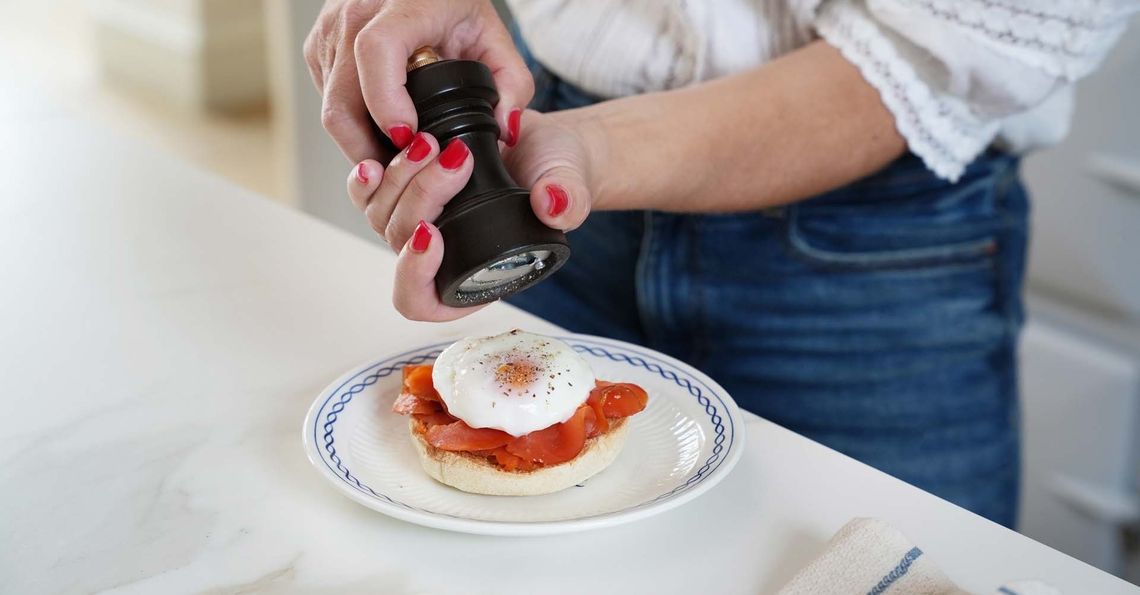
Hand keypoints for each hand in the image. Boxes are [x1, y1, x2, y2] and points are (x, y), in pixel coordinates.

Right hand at [304, 0, 533, 162]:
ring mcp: (329, 34)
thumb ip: (513, 83)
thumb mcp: (493, 36)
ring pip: (331, 108)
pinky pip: (328, 100)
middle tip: (406, 170)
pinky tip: (381, 132)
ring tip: (396, 157)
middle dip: (370, 149)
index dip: (386, 102)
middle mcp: (353, 17)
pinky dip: (353, 126)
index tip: (408, 136)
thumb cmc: (452, 3)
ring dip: (359, 143)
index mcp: (401, 7)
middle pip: (342, 102)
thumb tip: (505, 130)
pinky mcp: (318, 50)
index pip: (376, 52)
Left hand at [345, 109, 597, 320]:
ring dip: (400, 179)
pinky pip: (369, 194)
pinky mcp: (402, 193)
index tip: (435, 233)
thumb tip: (552, 204)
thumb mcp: (571, 186)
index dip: (416, 275)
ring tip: (433, 142)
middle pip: (399, 244)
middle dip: (420, 199)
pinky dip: (369, 178)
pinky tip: (380, 156)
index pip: (423, 300)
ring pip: (380, 216)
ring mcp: (415, 226)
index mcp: (474, 277)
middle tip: (456, 159)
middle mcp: (437, 258)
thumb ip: (569, 200)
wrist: (541, 143)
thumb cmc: (556, 176)